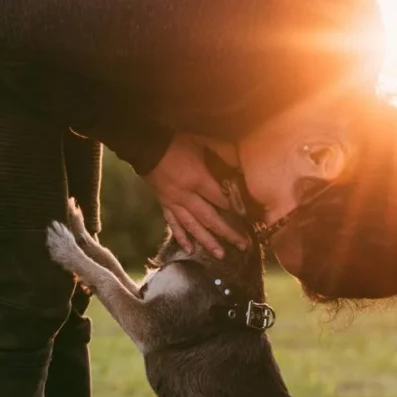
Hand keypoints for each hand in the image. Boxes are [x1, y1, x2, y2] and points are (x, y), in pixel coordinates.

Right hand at [143, 134, 247, 257]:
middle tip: (243, 246)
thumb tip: (241, 164)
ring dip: (207, 242)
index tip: (250, 219)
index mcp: (198, 180)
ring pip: (193, 227)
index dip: (237, 210)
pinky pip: (173, 224)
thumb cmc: (175, 141)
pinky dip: (182, 237)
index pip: (222, 200)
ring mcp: (174, 202)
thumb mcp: (202, 142)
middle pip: (210, 219)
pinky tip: (190, 249)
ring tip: (220, 255)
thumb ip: (222, 153)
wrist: (146, 144)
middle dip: (228, 233)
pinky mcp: (164, 204)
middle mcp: (186, 196)